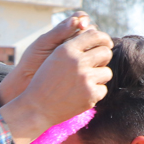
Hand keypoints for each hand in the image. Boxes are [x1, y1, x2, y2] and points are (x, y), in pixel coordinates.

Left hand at [0, 12, 94, 104]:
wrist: (27, 83)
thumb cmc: (32, 61)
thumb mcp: (43, 44)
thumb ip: (58, 32)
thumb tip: (76, 21)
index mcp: (64, 31)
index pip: (81, 18)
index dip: (84, 20)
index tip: (81, 26)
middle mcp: (74, 41)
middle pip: (91, 31)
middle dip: (91, 34)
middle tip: (87, 41)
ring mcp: (80, 55)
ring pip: (96, 45)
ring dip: (96, 47)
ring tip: (88, 53)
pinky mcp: (83, 68)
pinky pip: (95, 61)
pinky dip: (96, 61)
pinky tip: (91, 64)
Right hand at [0, 25, 113, 143]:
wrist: (37, 108)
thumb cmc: (45, 82)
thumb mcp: (54, 58)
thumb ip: (74, 48)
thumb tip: (100, 40)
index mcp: (67, 50)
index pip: (95, 35)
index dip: (103, 39)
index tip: (105, 44)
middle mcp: (77, 62)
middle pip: (106, 53)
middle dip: (103, 59)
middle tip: (95, 66)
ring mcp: (85, 79)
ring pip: (107, 72)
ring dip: (99, 78)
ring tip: (84, 83)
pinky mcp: (90, 95)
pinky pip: (103, 89)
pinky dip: (94, 93)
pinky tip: (80, 95)